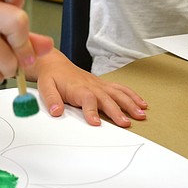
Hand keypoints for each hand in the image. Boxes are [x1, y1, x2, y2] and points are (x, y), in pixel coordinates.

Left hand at [31, 51, 147, 127]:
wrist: (54, 64)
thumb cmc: (51, 77)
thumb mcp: (45, 87)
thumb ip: (51, 99)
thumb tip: (56, 111)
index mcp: (78, 88)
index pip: (87, 99)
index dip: (91, 111)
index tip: (96, 123)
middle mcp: (91, 86)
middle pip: (107, 99)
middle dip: (117, 111)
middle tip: (126, 123)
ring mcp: (99, 85)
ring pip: (118, 93)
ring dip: (130, 104)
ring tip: (141, 115)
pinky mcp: (103, 85)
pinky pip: (120, 89)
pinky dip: (132, 96)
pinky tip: (142, 104)